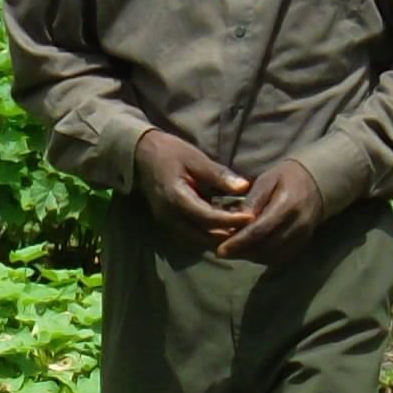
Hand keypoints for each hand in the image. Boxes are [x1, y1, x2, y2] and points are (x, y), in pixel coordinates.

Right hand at [135, 130, 252, 244]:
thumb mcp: (195, 158)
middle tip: (249, 229)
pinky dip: (208, 234)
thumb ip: (218, 175)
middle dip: (227, 235)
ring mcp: (167, 222)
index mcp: (176, 199)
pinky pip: (191, 235)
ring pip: (197, 240)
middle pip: (203, 236)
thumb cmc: (170, 153)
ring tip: (239, 229)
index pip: (208, 218)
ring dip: (217, 237)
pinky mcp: (169, 223)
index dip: (231, 220)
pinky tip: (223, 226)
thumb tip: (244, 187)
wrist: (142, 155)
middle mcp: (169, 216)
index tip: (251, 217)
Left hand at [216, 158, 324, 260]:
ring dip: (251, 257)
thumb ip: (253, 200)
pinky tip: (250, 252)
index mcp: (287, 206)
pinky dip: (263, 258)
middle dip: (242, 252)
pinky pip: (281, 258)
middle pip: (265, 247)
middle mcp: (297, 225)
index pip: (259, 230)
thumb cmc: (287, 177)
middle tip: (222, 251)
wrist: (317, 183)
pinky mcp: (303, 244)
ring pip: (272, 256)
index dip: (239, 242)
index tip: (221, 250)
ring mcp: (302, 237)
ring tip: (234, 252)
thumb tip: (235, 220)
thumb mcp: (267, 180)